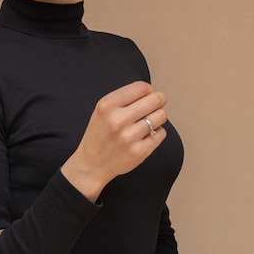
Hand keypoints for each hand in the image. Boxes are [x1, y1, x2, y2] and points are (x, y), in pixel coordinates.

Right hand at [61, 81, 167, 201]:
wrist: (91, 165)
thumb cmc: (99, 136)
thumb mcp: (102, 111)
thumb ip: (123, 98)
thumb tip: (152, 92)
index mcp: (107, 106)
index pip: (142, 87)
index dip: (149, 91)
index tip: (148, 97)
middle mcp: (117, 121)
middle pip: (156, 99)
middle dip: (158, 102)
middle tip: (153, 109)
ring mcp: (128, 138)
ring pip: (161, 116)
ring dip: (157, 119)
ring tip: (146, 124)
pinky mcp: (139, 152)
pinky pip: (161, 133)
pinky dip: (156, 134)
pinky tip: (144, 138)